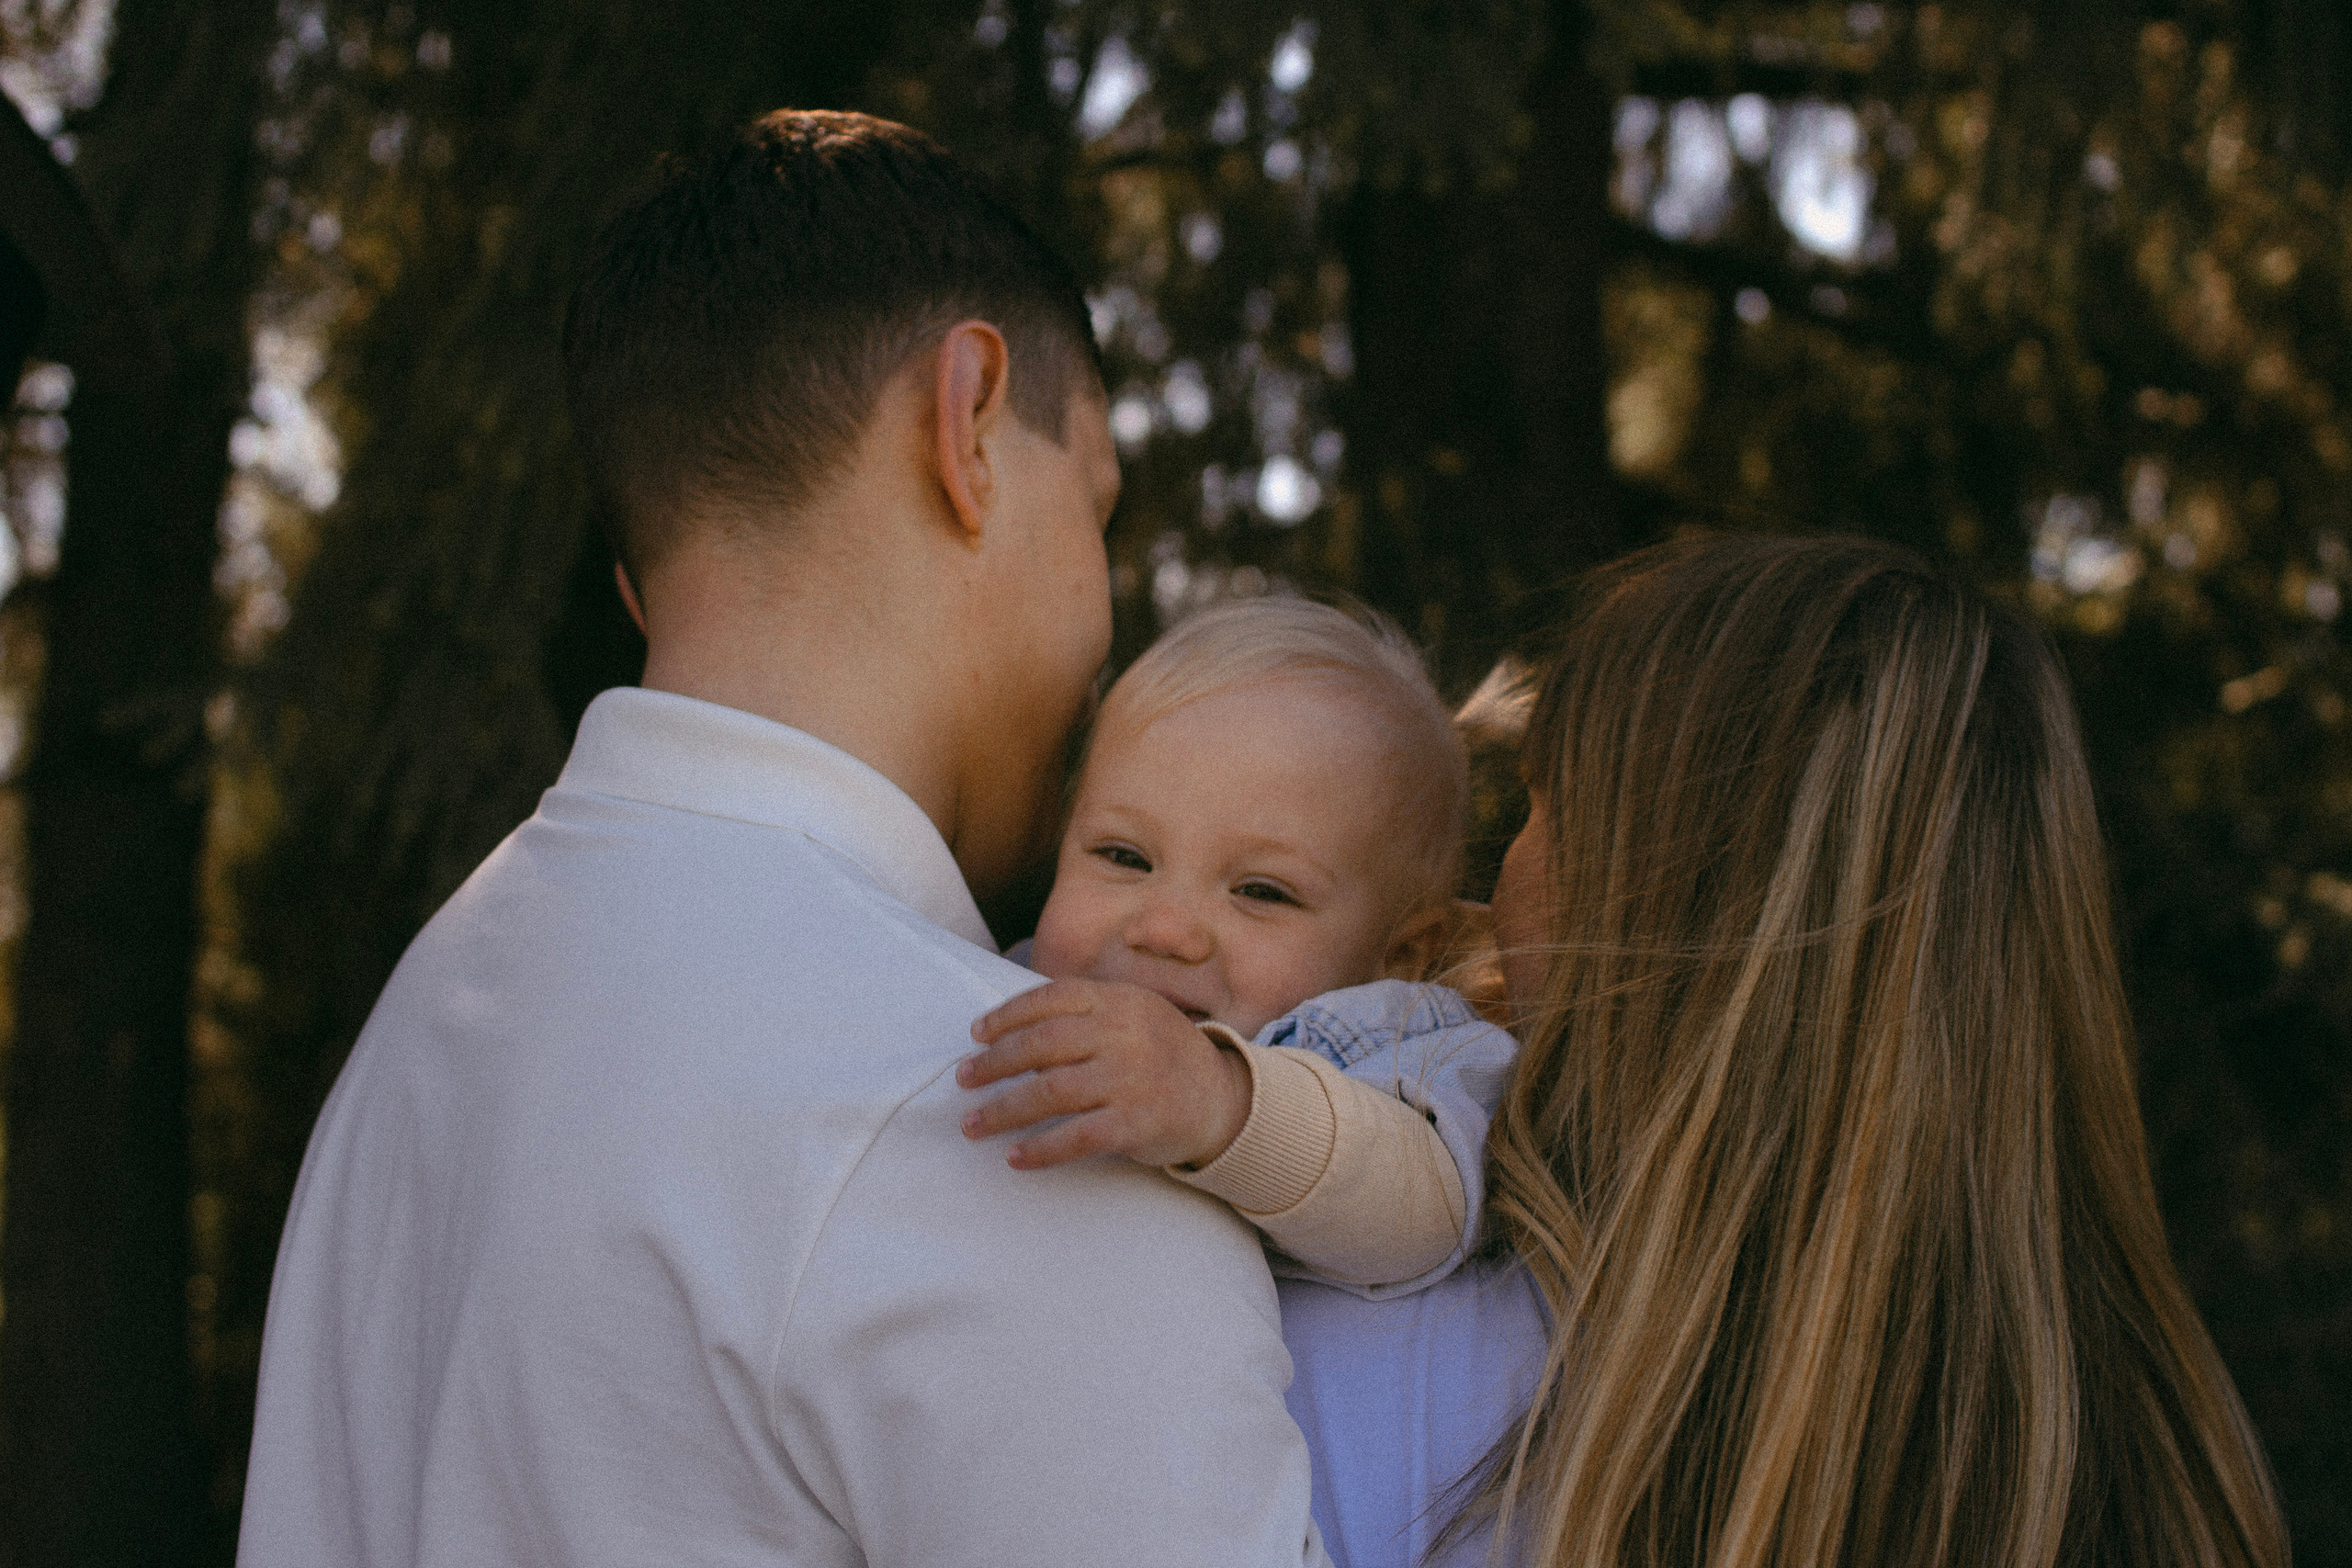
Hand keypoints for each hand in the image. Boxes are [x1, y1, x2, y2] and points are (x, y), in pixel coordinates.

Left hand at [960, 979, 1253, 1170]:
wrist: (1222, 1098)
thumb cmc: (1161, 1055)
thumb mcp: (1133, 1016)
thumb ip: (1084, 1017)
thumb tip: (1010, 1038)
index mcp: (1119, 1001)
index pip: (1051, 998)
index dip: (1007, 1016)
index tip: (976, 1034)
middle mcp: (1123, 1034)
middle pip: (1041, 1045)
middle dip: (993, 1064)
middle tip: (963, 1079)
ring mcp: (1130, 1079)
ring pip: (1049, 1092)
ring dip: (1003, 1111)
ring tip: (973, 1124)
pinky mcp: (1135, 1123)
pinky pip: (1076, 1138)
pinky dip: (1041, 1149)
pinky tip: (1015, 1158)